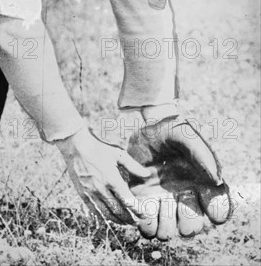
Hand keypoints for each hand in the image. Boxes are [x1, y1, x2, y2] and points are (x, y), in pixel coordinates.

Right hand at [56, 127, 151, 223]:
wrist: (76, 147)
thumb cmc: (99, 149)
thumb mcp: (118, 154)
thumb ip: (133, 166)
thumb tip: (148, 174)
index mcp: (112, 179)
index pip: (128, 201)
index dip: (137, 211)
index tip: (144, 215)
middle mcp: (102, 189)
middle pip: (118, 211)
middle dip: (129, 219)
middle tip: (137, 222)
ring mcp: (91, 193)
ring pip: (106, 214)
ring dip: (118, 220)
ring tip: (125, 222)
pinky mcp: (83, 194)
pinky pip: (94, 210)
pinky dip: (104, 216)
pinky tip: (109, 217)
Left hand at [127, 117, 231, 239]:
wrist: (141, 127)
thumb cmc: (168, 129)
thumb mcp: (185, 135)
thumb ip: (201, 154)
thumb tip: (216, 180)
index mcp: (203, 185)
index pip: (218, 209)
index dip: (216, 211)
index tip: (205, 198)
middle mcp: (186, 198)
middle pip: (194, 226)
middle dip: (188, 221)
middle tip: (177, 202)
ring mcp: (164, 203)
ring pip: (170, 231)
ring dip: (166, 225)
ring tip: (160, 203)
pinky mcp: (144, 203)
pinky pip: (148, 226)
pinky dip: (147, 223)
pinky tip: (145, 207)